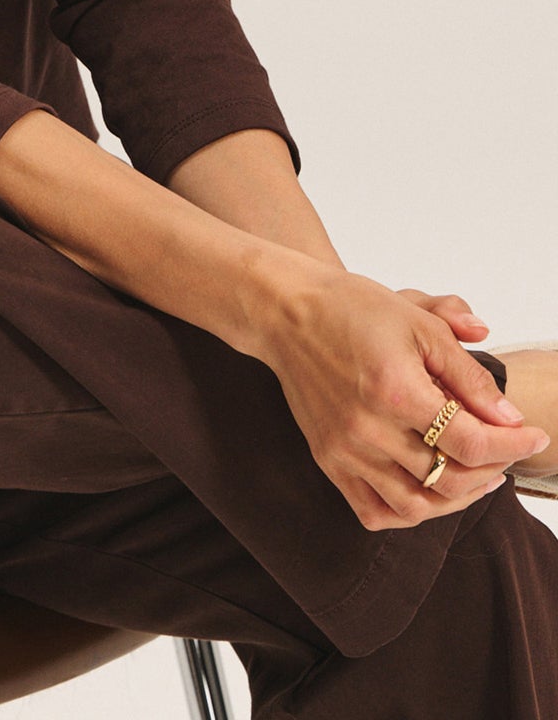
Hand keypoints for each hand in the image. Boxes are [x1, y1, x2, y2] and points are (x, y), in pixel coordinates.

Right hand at [261, 265, 550, 530]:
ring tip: (477, 474)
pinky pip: (374, 512)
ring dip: (458, 498)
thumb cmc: (352, 308)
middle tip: (507, 450)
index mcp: (395, 390)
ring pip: (417, 506)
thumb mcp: (420, 321)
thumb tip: (508, 416)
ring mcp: (345, 451)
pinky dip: (410, 512)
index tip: (534, 435)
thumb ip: (468, 372)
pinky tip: (430, 490)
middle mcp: (368, 430)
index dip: (513, 445)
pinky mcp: (328, 460)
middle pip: (450, 479)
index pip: (471, 442)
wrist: (288, 312)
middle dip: (492, 469)